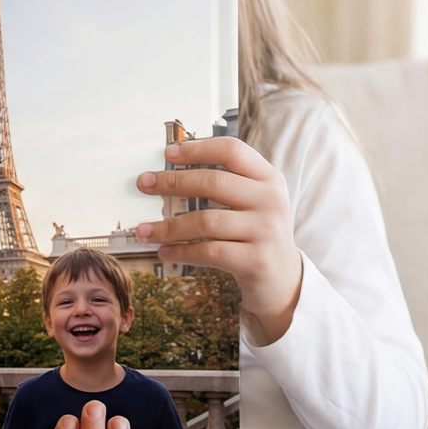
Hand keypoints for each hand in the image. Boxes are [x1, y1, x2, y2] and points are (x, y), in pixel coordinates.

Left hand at [136, 137, 302, 344]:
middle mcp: (271, 201)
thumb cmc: (257, 234)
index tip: (169, 152)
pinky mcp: (256, 260)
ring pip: (206, 221)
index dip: (198, 149)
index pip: (232, 151)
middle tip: (144, 184)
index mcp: (269, 179)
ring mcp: (266, 231)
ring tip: (145, 230)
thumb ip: (229, 182)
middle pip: (214, 182)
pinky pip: (208, 252)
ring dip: (168, 226)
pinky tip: (165, 251)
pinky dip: (181, 251)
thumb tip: (172, 171)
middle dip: (172, 182)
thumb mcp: (255, 201)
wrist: (283, 279)